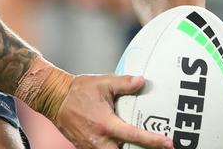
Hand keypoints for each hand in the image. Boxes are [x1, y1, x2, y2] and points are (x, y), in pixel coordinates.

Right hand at [53, 74, 172, 148]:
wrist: (54, 99)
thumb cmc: (78, 90)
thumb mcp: (102, 83)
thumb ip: (123, 83)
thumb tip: (142, 81)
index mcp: (106, 123)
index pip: (134, 135)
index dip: (153, 140)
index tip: (168, 143)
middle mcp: (99, 139)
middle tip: (157, 147)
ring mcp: (91, 146)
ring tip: (141, 146)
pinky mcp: (85, 148)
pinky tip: (121, 143)